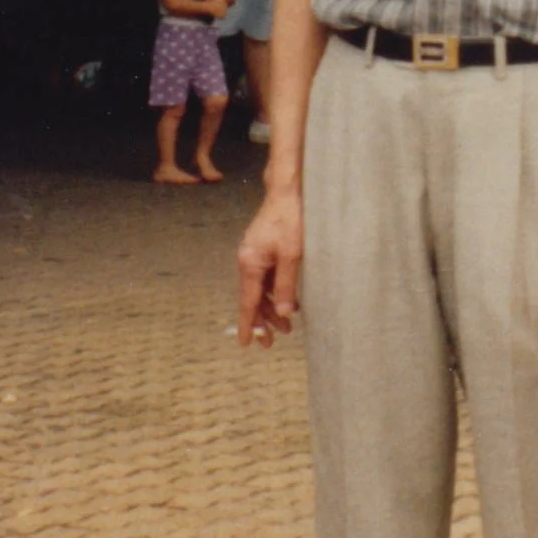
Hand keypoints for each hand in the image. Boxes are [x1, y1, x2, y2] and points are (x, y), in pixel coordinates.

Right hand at [237, 191, 301, 344]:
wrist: (287, 192)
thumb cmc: (291, 220)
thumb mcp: (292, 255)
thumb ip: (286, 285)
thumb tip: (283, 312)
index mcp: (250, 264)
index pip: (248, 302)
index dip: (248, 325)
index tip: (246, 344)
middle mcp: (247, 261)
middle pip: (253, 299)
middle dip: (263, 321)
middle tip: (272, 343)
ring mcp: (255, 255)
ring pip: (260, 290)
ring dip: (271, 308)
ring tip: (287, 326)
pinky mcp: (263, 250)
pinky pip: (266, 279)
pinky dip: (275, 292)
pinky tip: (289, 302)